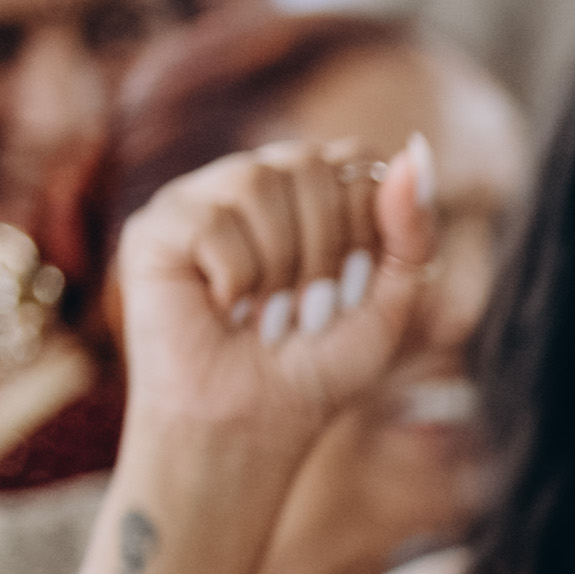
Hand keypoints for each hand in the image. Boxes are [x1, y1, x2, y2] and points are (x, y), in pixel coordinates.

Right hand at [114, 135, 440, 467]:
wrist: (255, 423)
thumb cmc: (318, 366)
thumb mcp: (390, 301)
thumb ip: (411, 230)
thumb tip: (418, 150)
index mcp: (309, 194)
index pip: (355, 161)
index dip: (364, 227)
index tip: (352, 288)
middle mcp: (254, 184)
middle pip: (310, 165)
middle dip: (326, 252)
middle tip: (308, 309)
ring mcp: (200, 200)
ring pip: (257, 182)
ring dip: (280, 267)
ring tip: (266, 313)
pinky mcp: (155, 227)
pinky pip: (211, 220)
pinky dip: (235, 278)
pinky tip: (222, 309)